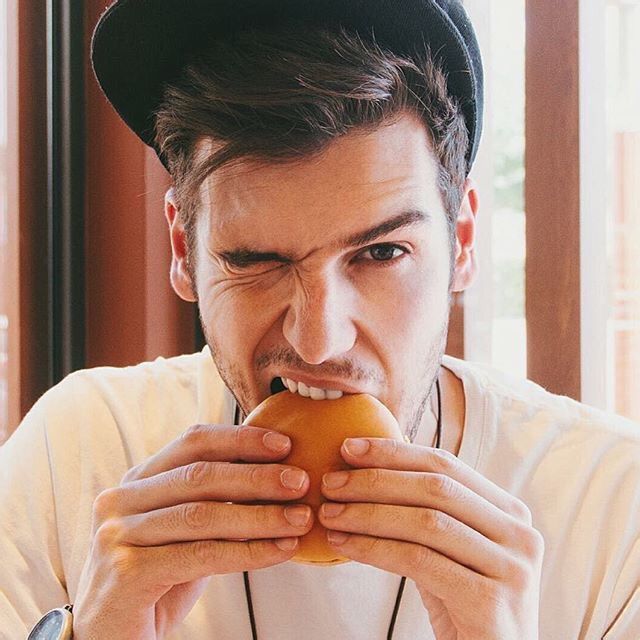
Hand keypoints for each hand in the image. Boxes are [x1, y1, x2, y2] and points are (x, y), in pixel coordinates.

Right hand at [73, 424, 312, 639]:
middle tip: (300, 482)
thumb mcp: (184, 531)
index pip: (193, 442)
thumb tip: (278, 475)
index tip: (284, 445)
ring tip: (301, 518)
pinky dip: (248, 552)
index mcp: (137, 480)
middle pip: (200, 475)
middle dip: (257, 476)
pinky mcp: (126, 572)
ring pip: (203, 515)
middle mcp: (121, 500)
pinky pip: (201, 555)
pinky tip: (281, 551)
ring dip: (261, 515)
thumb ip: (214, 501)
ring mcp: (118, 535)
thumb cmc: (157, 577)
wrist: (111, 637)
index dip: (241, 439)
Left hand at [318, 438, 543, 639]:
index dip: (394, 452)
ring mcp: (511, 568)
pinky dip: (374, 549)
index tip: (349, 447)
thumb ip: (427, 512)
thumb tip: (364, 472)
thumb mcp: (450, 550)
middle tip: (331, 481)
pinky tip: (344, 546)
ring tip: (330, 513)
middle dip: (376, 480)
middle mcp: (519, 533)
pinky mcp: (491, 602)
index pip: (445, 464)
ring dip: (368, 513)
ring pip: (426, 522)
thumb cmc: (464, 604)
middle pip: (435, 488)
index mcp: (509, 511)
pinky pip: (419, 561)